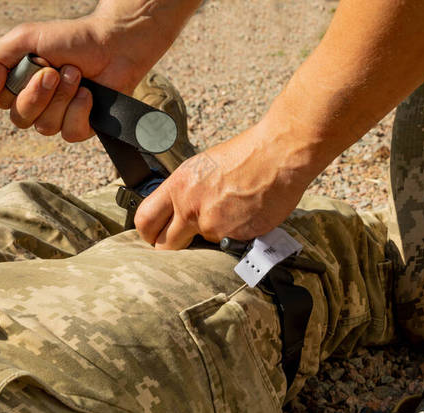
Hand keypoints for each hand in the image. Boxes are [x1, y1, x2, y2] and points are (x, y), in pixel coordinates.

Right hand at [0, 0, 199, 140]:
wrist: (113, 45)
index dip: (18, 88)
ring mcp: (60, 117)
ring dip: (63, 98)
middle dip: (41, 94)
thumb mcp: (25, 38)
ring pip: (46, 127)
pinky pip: (70, 133)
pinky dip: (80, 111)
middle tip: (58, 71)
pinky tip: (89, 94)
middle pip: (21, 119)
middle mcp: (37, 104)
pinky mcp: (83, 127)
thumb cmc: (72, 39)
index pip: (2, 103)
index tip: (39, 65)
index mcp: (19, 84)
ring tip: (78, 75)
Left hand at [134, 122, 314, 248]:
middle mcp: (192, 209)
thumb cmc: (245, 155)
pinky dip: (236, 235)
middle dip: (173, 247)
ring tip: (233, 212)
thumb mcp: (202, 167)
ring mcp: (215, 226)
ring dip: (214, 235)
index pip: (144, 221)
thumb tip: (176, 212)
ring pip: (204, 245)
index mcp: (178, 187)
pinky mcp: (237, 238)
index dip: (147, 234)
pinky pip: (230, 244)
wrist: (279, 155)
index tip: (153, 237)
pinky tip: (248, 215)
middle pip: (166, 246)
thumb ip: (185, 193)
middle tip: (185, 240)